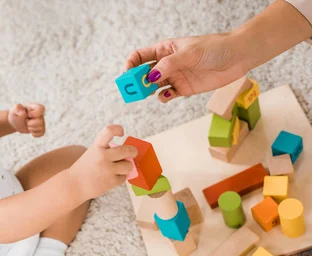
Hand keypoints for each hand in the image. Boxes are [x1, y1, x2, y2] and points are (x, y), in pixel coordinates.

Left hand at [8, 103, 45, 136]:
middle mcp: (40, 114)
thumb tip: (23, 113)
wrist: (15, 122)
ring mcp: (41, 121)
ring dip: (31, 129)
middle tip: (26, 121)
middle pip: (40, 121)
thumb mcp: (14, 110)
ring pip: (41, 128)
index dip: (34, 114)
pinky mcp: (41, 129)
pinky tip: (30, 130)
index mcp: (35, 107)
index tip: (27, 115)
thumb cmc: (16, 114)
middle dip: (30, 124)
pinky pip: (41, 133)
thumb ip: (17, 109)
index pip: (41, 109)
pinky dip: (34, 134)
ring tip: (27, 125)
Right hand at [69, 125, 137, 199]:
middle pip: (127, 150)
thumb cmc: (85, 168)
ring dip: (127, 166)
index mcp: (97, 147)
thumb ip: (107, 150)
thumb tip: (128, 153)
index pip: (109, 131)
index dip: (118, 129)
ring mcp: (107, 169)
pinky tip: (112, 177)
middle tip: (132, 153)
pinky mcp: (111, 182)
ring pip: (129, 165)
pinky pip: (124, 177)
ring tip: (120, 168)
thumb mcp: (92, 153)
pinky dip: (120, 178)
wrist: (73, 185)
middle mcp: (102, 156)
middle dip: (133, 151)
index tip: (121, 133)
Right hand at [124, 33, 246, 102]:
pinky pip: (166, 95)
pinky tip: (166, 96)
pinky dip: (163, 98)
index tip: (128, 74)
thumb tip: (151, 77)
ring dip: (147, 91)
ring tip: (148, 93)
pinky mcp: (183, 89)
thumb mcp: (189, 53)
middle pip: (143, 73)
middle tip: (136, 88)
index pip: (140, 56)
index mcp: (164, 49)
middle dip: (137, 81)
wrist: (237, 57)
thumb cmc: (214, 48)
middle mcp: (166, 63)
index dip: (131, 64)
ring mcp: (174, 76)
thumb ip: (169, 65)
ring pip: (153, 86)